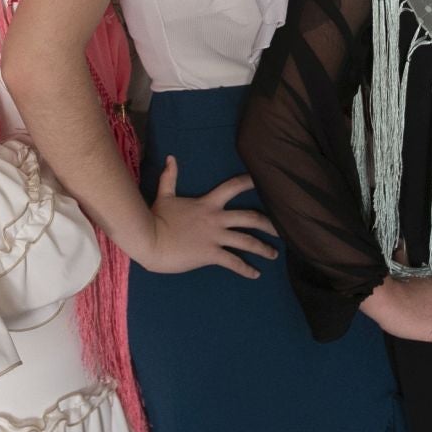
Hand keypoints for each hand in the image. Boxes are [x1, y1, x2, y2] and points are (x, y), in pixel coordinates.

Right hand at [140, 156, 279, 277]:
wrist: (150, 240)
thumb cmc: (156, 218)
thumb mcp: (165, 195)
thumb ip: (170, 177)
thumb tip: (171, 158)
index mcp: (208, 203)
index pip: (233, 187)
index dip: (249, 182)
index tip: (263, 181)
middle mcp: (216, 219)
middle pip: (250, 217)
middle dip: (268, 223)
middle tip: (282, 229)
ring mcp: (215, 237)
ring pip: (247, 241)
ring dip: (263, 248)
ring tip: (274, 254)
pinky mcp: (211, 254)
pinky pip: (234, 262)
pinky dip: (246, 268)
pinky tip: (256, 274)